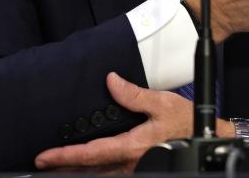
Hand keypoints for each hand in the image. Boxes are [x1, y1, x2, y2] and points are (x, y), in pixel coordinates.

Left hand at [35, 72, 229, 172]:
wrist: (207, 137)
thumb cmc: (187, 122)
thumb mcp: (162, 102)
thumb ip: (134, 94)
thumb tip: (111, 81)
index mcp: (132, 147)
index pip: (91, 154)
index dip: (65, 156)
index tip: (44, 157)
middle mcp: (130, 163)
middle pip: (89, 171)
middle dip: (64, 168)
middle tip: (41, 165)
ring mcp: (134, 168)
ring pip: (99, 174)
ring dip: (77, 170)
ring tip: (57, 165)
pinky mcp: (139, 167)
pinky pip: (110, 172)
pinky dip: (94, 170)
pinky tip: (86, 165)